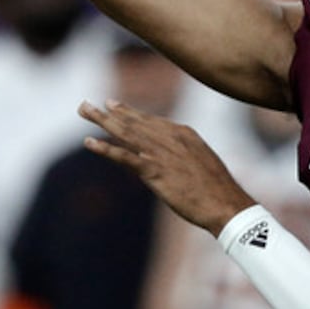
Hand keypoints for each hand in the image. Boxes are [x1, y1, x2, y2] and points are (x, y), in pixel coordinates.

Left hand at [80, 99, 252, 233]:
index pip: (151, 120)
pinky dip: (105, 149)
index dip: (130, 112)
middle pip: (134, 122)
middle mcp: (170, 138)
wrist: (225, 204)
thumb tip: (180, 160)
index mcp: (184, 134)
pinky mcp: (154, 171)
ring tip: (84, 111)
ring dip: (102, 121)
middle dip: (110, 112)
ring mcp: (161, 153)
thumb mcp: (204, 163)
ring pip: (125, 133)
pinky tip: (89, 143)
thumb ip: (188, 156)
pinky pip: (124, 156)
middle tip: (87, 105)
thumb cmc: (219, 190)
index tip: (113, 105)